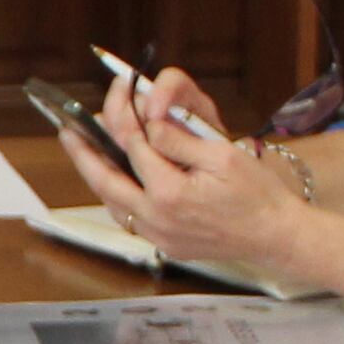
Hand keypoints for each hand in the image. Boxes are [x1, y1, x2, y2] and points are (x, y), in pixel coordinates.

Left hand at [70, 69, 328, 288]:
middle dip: (83, 154)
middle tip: (67, 131)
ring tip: (83, 152)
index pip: (134, 147)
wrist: (276, 236)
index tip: (118, 97)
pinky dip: (118, 196)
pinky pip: (131, 218)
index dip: (124, 118)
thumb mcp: (222, 156)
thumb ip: (178, 141)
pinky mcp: (165, 245)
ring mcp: (159, 236)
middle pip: (106, 181)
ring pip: (113, 202)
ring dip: (97, 175)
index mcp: (170, 192)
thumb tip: (148, 126)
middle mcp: (157, 218)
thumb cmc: (256, 193)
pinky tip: (115, 179)